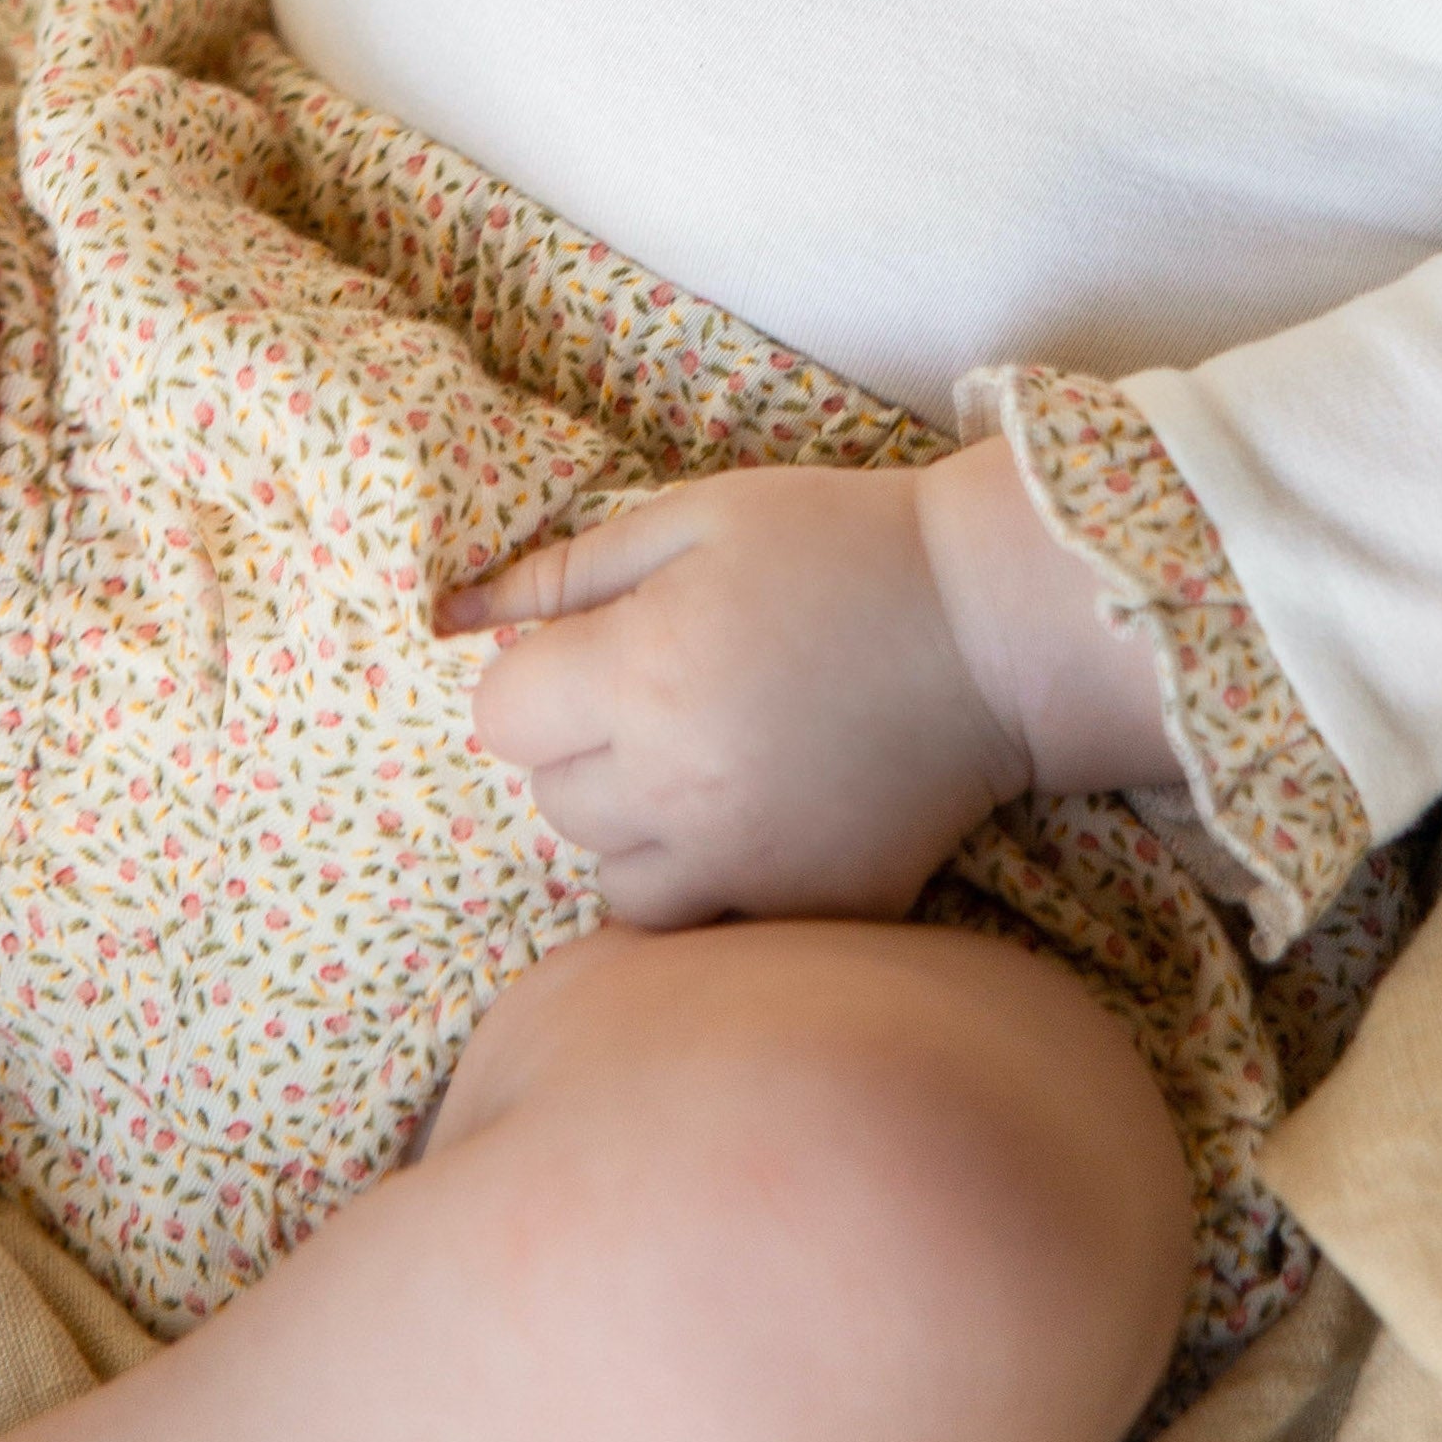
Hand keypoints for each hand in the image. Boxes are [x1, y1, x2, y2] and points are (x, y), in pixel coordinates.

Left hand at [437, 465, 1027, 926]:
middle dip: (586, 744)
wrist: (989, 627)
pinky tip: (754, 815)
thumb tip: (452, 615)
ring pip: (611, 875)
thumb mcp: (699, 515)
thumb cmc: (838, 546)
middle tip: (669, 692)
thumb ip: (569, 569)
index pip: (502, 716)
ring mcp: (743, 862)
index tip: (602, 649)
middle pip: (551, 798)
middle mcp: (676, 785)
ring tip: (708, 759)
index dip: (539, 676)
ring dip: (635, 823)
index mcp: (642, 672)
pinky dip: (705, 883)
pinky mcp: (805, 909)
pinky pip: (700, 926)